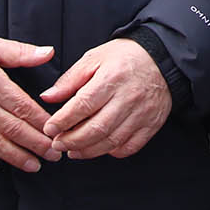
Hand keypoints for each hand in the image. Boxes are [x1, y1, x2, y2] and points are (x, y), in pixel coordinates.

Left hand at [40, 38, 172, 159]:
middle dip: (72, 141)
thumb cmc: (125, 57)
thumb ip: (70, 79)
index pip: (83, 105)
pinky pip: (130, 147)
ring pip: (111, 141)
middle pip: (96, 128)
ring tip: (72, 150)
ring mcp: (142, 113)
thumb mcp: (94, 58)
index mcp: (112, 78)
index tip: (50, 129)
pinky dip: (112, 152)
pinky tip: (99, 148)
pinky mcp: (152, 124)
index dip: (62, 121)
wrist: (162, 58)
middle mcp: (128, 97)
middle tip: (57, 144)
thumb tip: (48, 97)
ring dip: (88, 151)